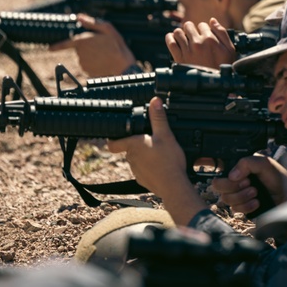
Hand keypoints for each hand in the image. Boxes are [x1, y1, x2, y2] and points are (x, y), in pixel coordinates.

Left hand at [48, 14, 136, 77]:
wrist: (123, 65)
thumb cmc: (116, 46)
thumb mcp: (107, 29)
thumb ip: (91, 23)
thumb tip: (79, 17)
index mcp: (84, 41)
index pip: (66, 43)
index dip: (57, 46)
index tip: (49, 48)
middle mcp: (80, 53)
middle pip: (79, 48)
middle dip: (87, 46)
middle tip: (101, 46)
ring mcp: (83, 62)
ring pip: (83, 56)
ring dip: (91, 54)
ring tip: (103, 53)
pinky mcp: (86, 70)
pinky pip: (87, 64)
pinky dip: (93, 62)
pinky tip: (102, 60)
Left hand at [107, 97, 205, 225]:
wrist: (173, 186)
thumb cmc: (168, 161)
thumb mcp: (166, 135)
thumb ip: (158, 117)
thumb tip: (155, 101)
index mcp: (133, 145)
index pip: (113, 143)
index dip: (113, 139)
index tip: (117, 135)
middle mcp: (131, 158)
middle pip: (128, 149)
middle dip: (137, 144)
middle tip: (151, 140)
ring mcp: (136, 171)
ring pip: (136, 160)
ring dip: (144, 156)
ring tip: (159, 154)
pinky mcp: (143, 180)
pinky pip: (143, 171)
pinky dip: (150, 168)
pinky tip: (161, 166)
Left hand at [165, 18, 235, 68]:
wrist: (212, 85)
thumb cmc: (221, 68)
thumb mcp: (230, 50)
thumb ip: (222, 33)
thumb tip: (212, 21)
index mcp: (210, 39)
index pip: (203, 25)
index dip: (203, 29)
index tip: (204, 36)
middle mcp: (197, 42)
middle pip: (188, 26)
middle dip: (191, 29)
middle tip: (193, 37)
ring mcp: (187, 49)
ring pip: (178, 32)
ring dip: (180, 33)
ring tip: (184, 39)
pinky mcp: (178, 57)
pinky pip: (170, 41)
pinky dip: (170, 38)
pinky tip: (174, 40)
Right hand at [211, 155, 286, 215]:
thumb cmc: (279, 177)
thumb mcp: (264, 164)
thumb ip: (247, 163)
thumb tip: (232, 176)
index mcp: (240, 169)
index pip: (220, 174)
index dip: (227, 179)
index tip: (243, 178)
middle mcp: (237, 182)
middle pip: (219, 188)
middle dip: (234, 188)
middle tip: (250, 185)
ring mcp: (239, 195)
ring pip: (227, 199)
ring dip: (242, 197)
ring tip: (256, 193)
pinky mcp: (244, 208)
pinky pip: (236, 210)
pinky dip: (246, 206)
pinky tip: (257, 202)